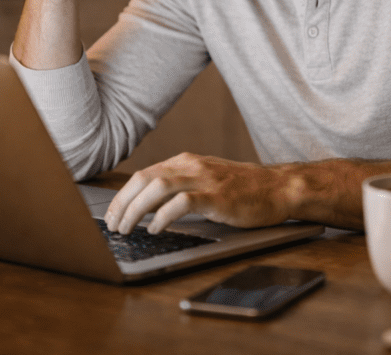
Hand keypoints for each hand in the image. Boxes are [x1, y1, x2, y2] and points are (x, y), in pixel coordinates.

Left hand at [104, 153, 291, 234]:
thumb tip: (148, 206)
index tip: (112, 214)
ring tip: (127, 228)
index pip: (143, 175)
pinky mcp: (217, 196)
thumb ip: (180, 187)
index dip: (122, 195)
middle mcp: (191, 166)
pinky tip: (155, 229)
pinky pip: (182, 203)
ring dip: (136, 209)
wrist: (278, 188)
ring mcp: (204, 180)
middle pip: (144, 179)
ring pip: (158, 188)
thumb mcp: (206, 181)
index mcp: (186, 162)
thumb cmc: (243, 189)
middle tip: (113, 225)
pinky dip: (163, 215)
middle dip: (122, 203)